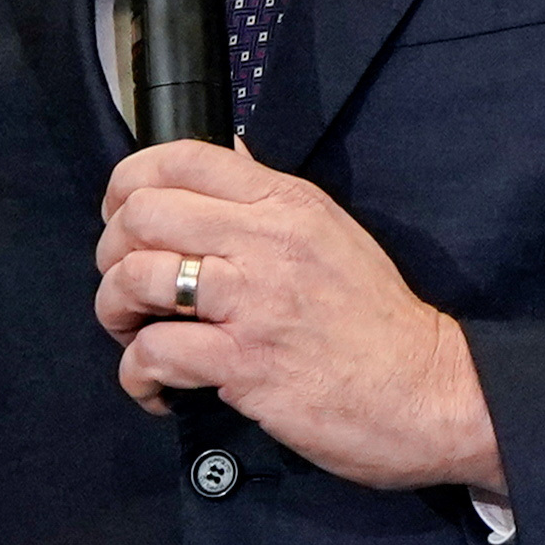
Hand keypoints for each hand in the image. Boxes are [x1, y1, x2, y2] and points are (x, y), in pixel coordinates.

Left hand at [94, 140, 503, 493]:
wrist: (433, 392)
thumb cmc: (379, 320)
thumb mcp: (331, 232)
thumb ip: (270, 198)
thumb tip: (226, 152)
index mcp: (286, 201)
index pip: (180, 157)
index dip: (127, 184)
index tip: (120, 218)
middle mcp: (266, 240)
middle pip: (141, 214)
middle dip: (111, 252)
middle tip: (127, 289)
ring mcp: (254, 301)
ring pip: (135, 278)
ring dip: (113, 312)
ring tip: (135, 336)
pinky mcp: (246, 363)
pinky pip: (155, 353)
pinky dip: (137, 375)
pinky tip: (156, 388)